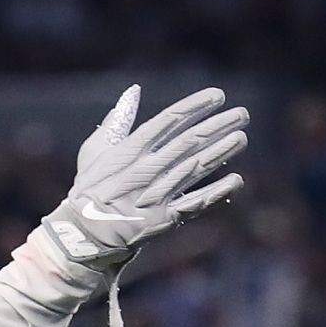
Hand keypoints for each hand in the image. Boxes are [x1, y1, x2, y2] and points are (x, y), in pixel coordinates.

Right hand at [34, 84, 253, 277]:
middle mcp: (146, 170)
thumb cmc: (89, 190)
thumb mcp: (94, 151)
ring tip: (242, 137)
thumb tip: (133, 91)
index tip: (218, 95)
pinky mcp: (164, 219)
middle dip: (218, 126)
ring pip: (196, 168)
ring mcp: (157, 195)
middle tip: (242, 114)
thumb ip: (117, 121)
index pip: (169, 120)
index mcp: (129, 150)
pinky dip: (217, 191)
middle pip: (190, 141)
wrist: (83, 235)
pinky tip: (237, 178)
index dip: (196, 106)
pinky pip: (196, 203)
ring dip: (222, 151)